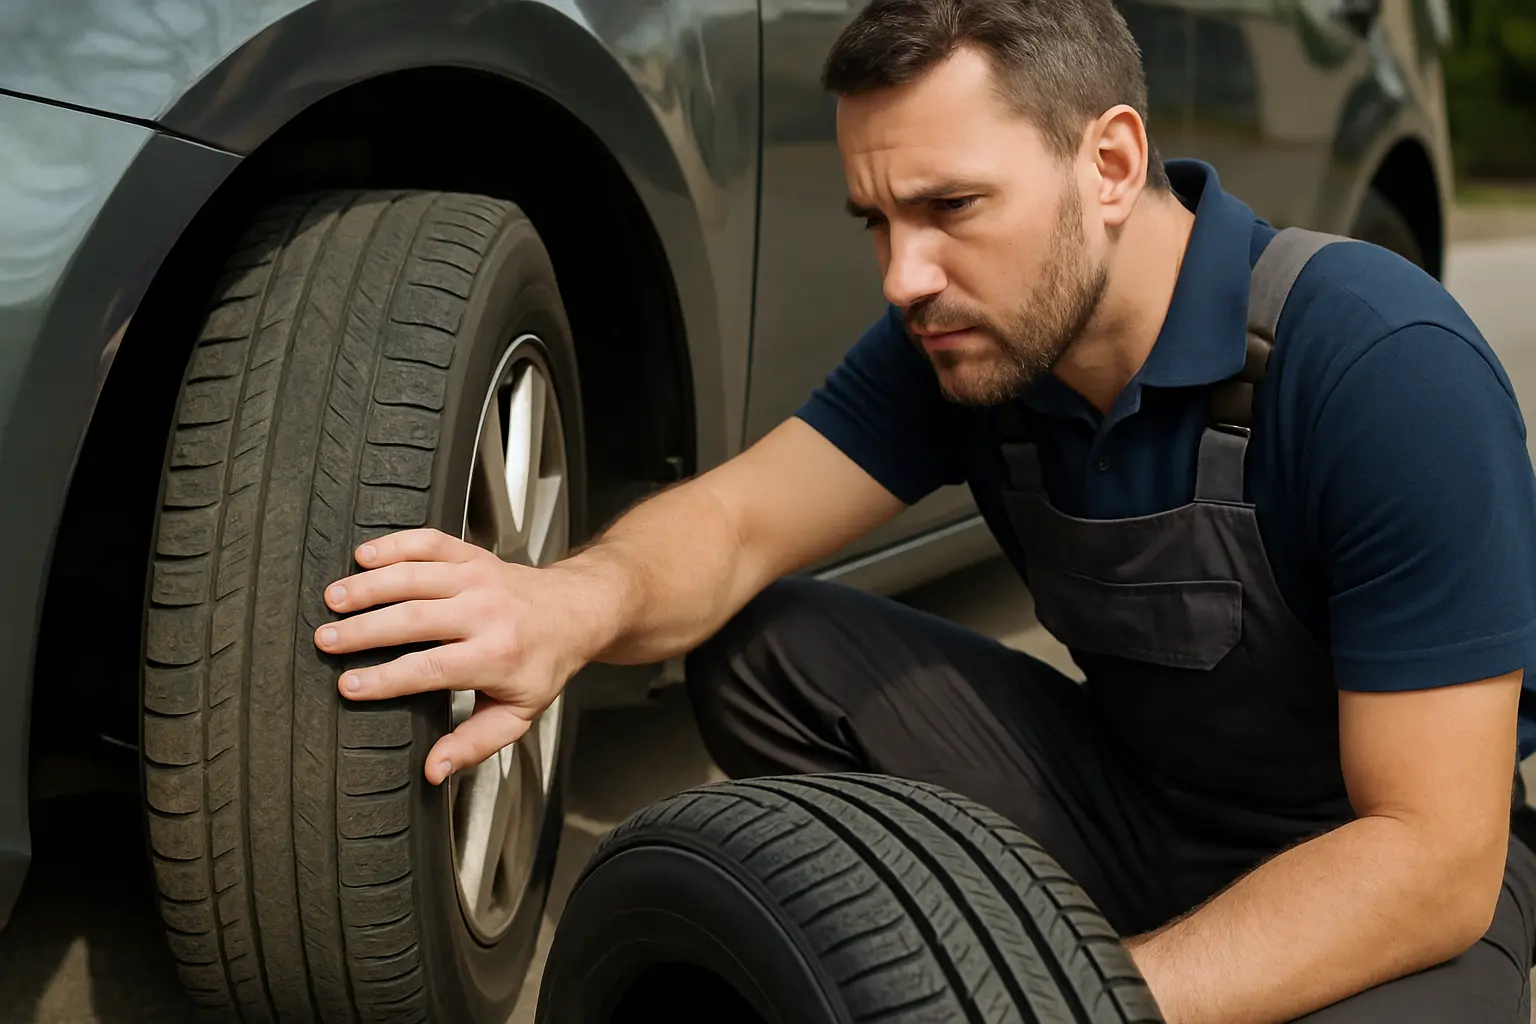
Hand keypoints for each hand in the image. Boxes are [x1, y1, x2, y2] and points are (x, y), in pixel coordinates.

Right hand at [314, 528, 598, 784]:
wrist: (575, 611)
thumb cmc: (541, 665)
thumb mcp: (517, 714)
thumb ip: (474, 743)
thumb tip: (433, 769)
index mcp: (497, 656)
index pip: (431, 668)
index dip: (386, 678)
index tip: (348, 686)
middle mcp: (486, 612)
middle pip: (415, 618)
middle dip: (365, 630)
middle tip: (325, 640)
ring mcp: (478, 577)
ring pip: (416, 576)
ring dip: (370, 585)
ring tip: (333, 599)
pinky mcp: (473, 555)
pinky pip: (430, 542)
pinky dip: (396, 543)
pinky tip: (364, 556)